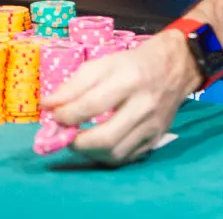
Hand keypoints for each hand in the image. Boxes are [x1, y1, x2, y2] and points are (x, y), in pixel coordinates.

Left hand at [40, 30, 201, 165]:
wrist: (175, 66)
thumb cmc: (133, 63)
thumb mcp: (102, 63)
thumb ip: (73, 85)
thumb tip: (47, 106)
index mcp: (129, 79)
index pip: (91, 105)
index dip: (66, 116)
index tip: (54, 116)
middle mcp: (144, 104)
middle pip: (105, 137)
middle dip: (77, 142)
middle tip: (65, 135)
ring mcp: (152, 125)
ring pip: (116, 153)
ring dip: (90, 153)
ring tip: (79, 140)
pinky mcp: (156, 138)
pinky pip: (127, 158)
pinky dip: (107, 156)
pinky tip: (98, 145)